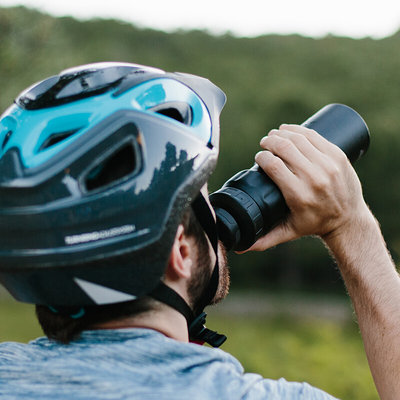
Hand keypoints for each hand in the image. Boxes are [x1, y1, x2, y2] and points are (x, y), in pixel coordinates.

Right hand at [245, 124, 369, 250]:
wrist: (348, 220)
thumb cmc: (314, 224)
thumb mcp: (289, 232)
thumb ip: (264, 240)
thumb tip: (240, 248)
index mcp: (299, 195)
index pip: (274, 165)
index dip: (261, 157)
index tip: (258, 157)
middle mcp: (315, 178)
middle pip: (285, 148)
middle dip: (270, 142)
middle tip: (264, 144)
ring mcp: (329, 165)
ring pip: (299, 139)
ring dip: (282, 133)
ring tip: (274, 136)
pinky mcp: (338, 156)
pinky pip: (315, 136)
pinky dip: (299, 130)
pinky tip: (289, 130)